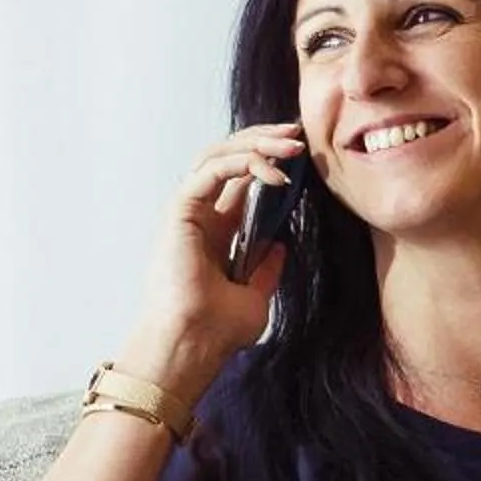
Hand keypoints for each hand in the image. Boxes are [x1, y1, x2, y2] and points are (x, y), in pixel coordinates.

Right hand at [119, 122, 310, 398]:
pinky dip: (242, 165)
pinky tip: (274, 176)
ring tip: (292, 147)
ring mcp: (188, 212)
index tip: (301, 153)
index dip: (267, 158)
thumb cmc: (218, 329)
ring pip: (217, 156)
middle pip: (228, 158)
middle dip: (262, 140)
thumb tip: (281, 245)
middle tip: (297, 135)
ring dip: (256, 145)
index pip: (240, 178)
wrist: (195, 345)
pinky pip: (210, 172)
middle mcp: (200, 215)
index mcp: (216, 230)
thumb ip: (266, 268)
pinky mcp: (180, 213)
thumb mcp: (256, 295)